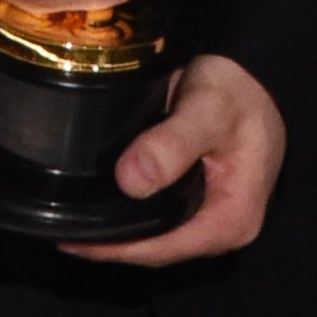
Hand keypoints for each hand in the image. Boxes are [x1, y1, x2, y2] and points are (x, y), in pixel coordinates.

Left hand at [62, 53, 286, 265]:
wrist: (256, 69)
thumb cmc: (239, 88)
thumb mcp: (209, 109)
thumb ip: (173, 143)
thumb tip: (131, 180)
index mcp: (232, 219)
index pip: (164, 248)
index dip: (115, 248)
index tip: (72, 239)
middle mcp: (223, 227)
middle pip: (157, 247)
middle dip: (111, 242)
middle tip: (60, 226)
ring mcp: (211, 215)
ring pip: (157, 234)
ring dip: (119, 228)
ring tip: (71, 217)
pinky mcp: (200, 200)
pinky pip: (160, 216)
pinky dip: (130, 212)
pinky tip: (102, 203)